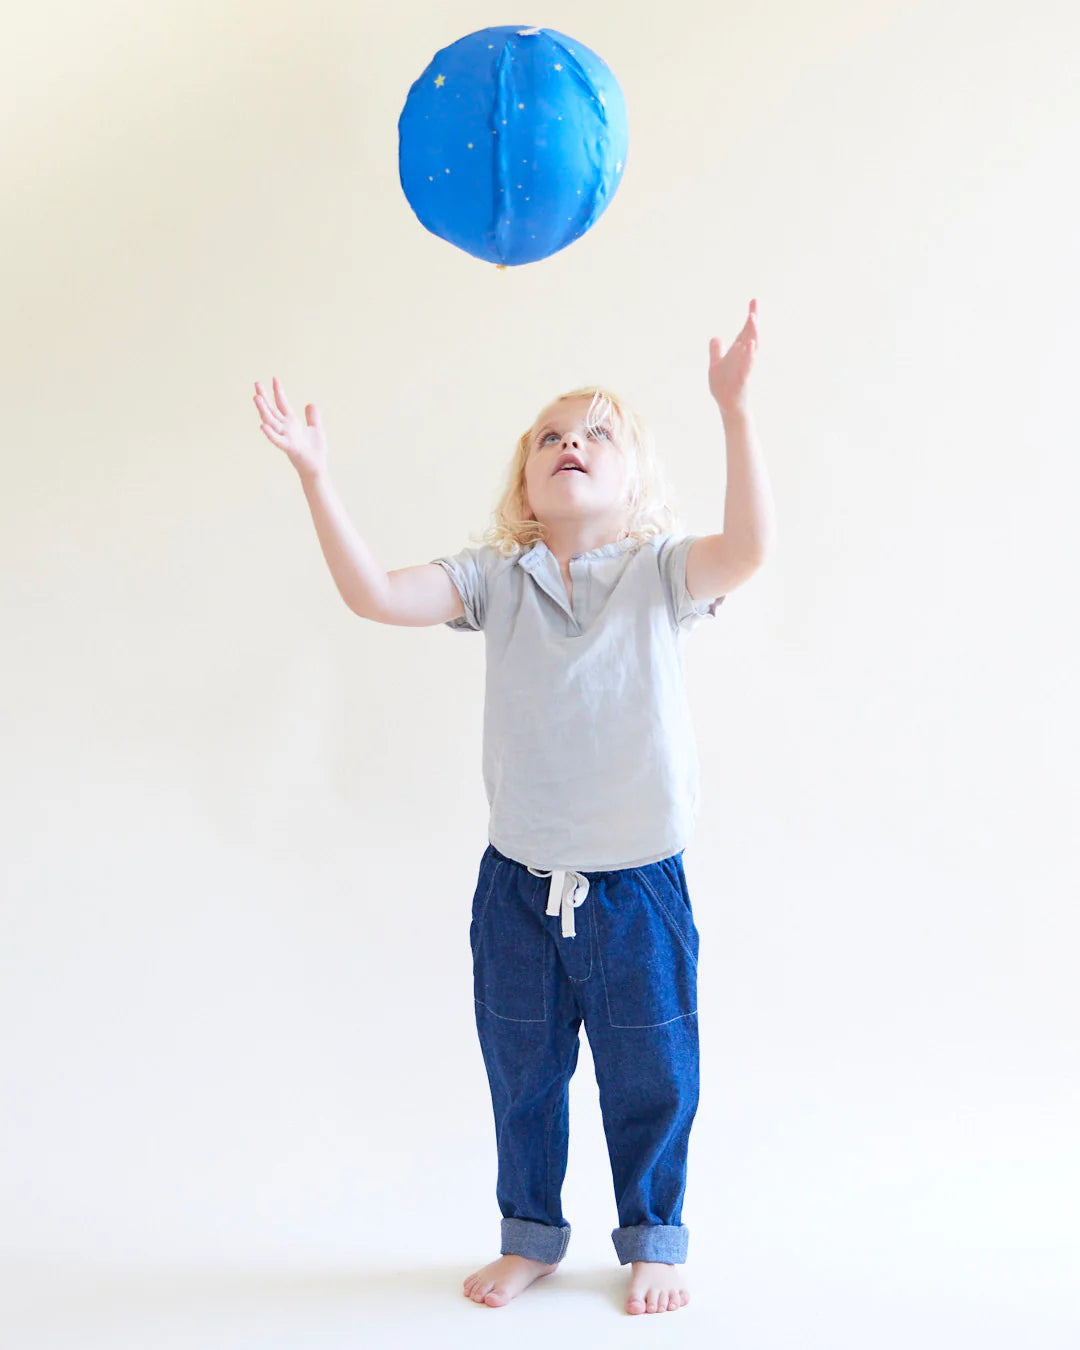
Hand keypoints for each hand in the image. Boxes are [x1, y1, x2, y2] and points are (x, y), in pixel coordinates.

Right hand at [254, 376, 328, 481]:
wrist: (317, 468)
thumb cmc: (315, 452)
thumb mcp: (316, 430)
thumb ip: (313, 417)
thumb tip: (310, 403)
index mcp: (292, 423)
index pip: (282, 404)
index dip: (278, 392)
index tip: (275, 378)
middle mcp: (286, 429)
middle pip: (272, 410)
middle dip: (264, 397)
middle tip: (256, 383)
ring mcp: (286, 438)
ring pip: (271, 422)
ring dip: (263, 410)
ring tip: (256, 397)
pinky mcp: (289, 448)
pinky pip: (277, 440)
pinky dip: (270, 434)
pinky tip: (262, 426)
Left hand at [708, 299, 757, 415]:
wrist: (727, 406)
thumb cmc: (724, 387)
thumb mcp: (716, 365)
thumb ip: (716, 351)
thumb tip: (716, 337)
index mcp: (738, 353)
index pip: (745, 330)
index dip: (750, 316)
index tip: (754, 300)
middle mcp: (743, 357)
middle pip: (750, 335)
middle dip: (752, 320)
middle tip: (754, 304)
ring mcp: (744, 367)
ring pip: (751, 348)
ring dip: (752, 333)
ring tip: (753, 318)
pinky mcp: (743, 379)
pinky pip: (747, 365)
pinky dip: (749, 355)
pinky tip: (749, 345)